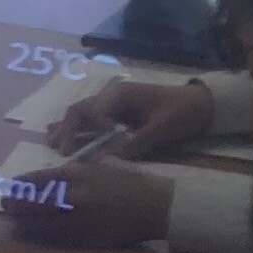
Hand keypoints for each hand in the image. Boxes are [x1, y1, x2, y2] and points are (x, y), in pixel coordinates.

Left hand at [0, 156, 176, 249]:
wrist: (157, 205)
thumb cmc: (130, 182)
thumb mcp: (102, 165)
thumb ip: (76, 170)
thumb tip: (53, 177)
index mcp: (78, 174)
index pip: (39, 179)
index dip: (20, 184)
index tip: (10, 186)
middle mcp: (73, 196)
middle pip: (33, 201)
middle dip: (15, 202)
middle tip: (3, 204)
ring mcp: (78, 219)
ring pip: (39, 222)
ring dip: (22, 221)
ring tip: (12, 220)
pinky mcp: (85, 238)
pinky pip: (55, 238)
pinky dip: (39, 236)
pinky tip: (30, 234)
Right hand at [44, 78, 212, 155]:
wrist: (200, 104)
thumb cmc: (182, 111)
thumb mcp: (164, 128)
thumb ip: (139, 141)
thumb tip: (115, 157)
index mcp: (122, 95)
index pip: (96, 110)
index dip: (93, 128)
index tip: (97, 146)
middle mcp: (111, 97)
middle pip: (79, 110)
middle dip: (68, 129)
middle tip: (62, 151)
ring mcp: (111, 105)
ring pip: (80, 115)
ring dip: (65, 129)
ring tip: (51, 145)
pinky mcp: (115, 115)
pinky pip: (88, 121)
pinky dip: (74, 129)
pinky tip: (58, 138)